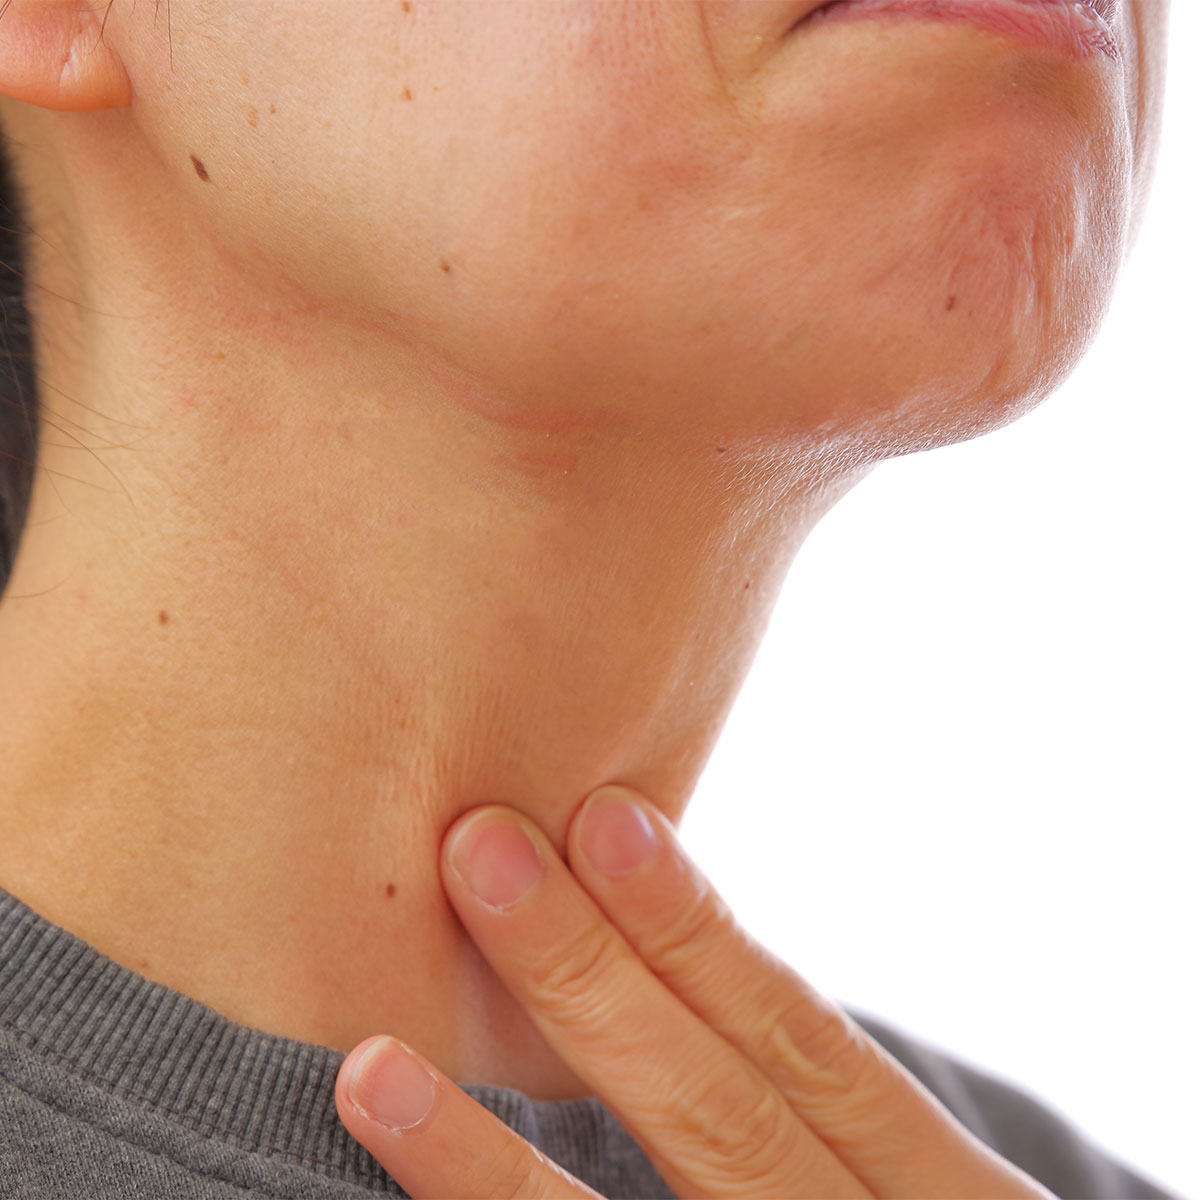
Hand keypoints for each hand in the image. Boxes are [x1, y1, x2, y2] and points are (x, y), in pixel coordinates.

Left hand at [335, 785, 1054, 1198]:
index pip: (803, 1046)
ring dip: (489, 1173)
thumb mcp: (913, 1191)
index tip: (603, 818)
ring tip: (372, 1070)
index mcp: (937, 1197)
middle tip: (476, 852)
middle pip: (715, 1120)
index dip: (700, 932)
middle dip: (588, 983)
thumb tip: (651, 971)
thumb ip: (808, 1117)